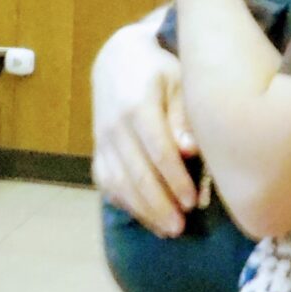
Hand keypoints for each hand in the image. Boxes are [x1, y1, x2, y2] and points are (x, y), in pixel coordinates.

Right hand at [91, 21, 199, 237]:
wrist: (117, 61)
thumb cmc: (158, 71)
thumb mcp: (177, 82)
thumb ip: (183, 117)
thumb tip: (190, 151)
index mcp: (137, 105)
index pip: (157, 150)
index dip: (174, 179)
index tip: (193, 202)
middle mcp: (114, 126)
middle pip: (136, 173)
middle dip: (159, 204)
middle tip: (181, 227)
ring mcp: (102, 140)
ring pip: (119, 183)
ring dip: (143, 210)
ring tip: (167, 230)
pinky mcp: (97, 151)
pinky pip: (106, 183)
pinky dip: (126, 204)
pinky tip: (147, 218)